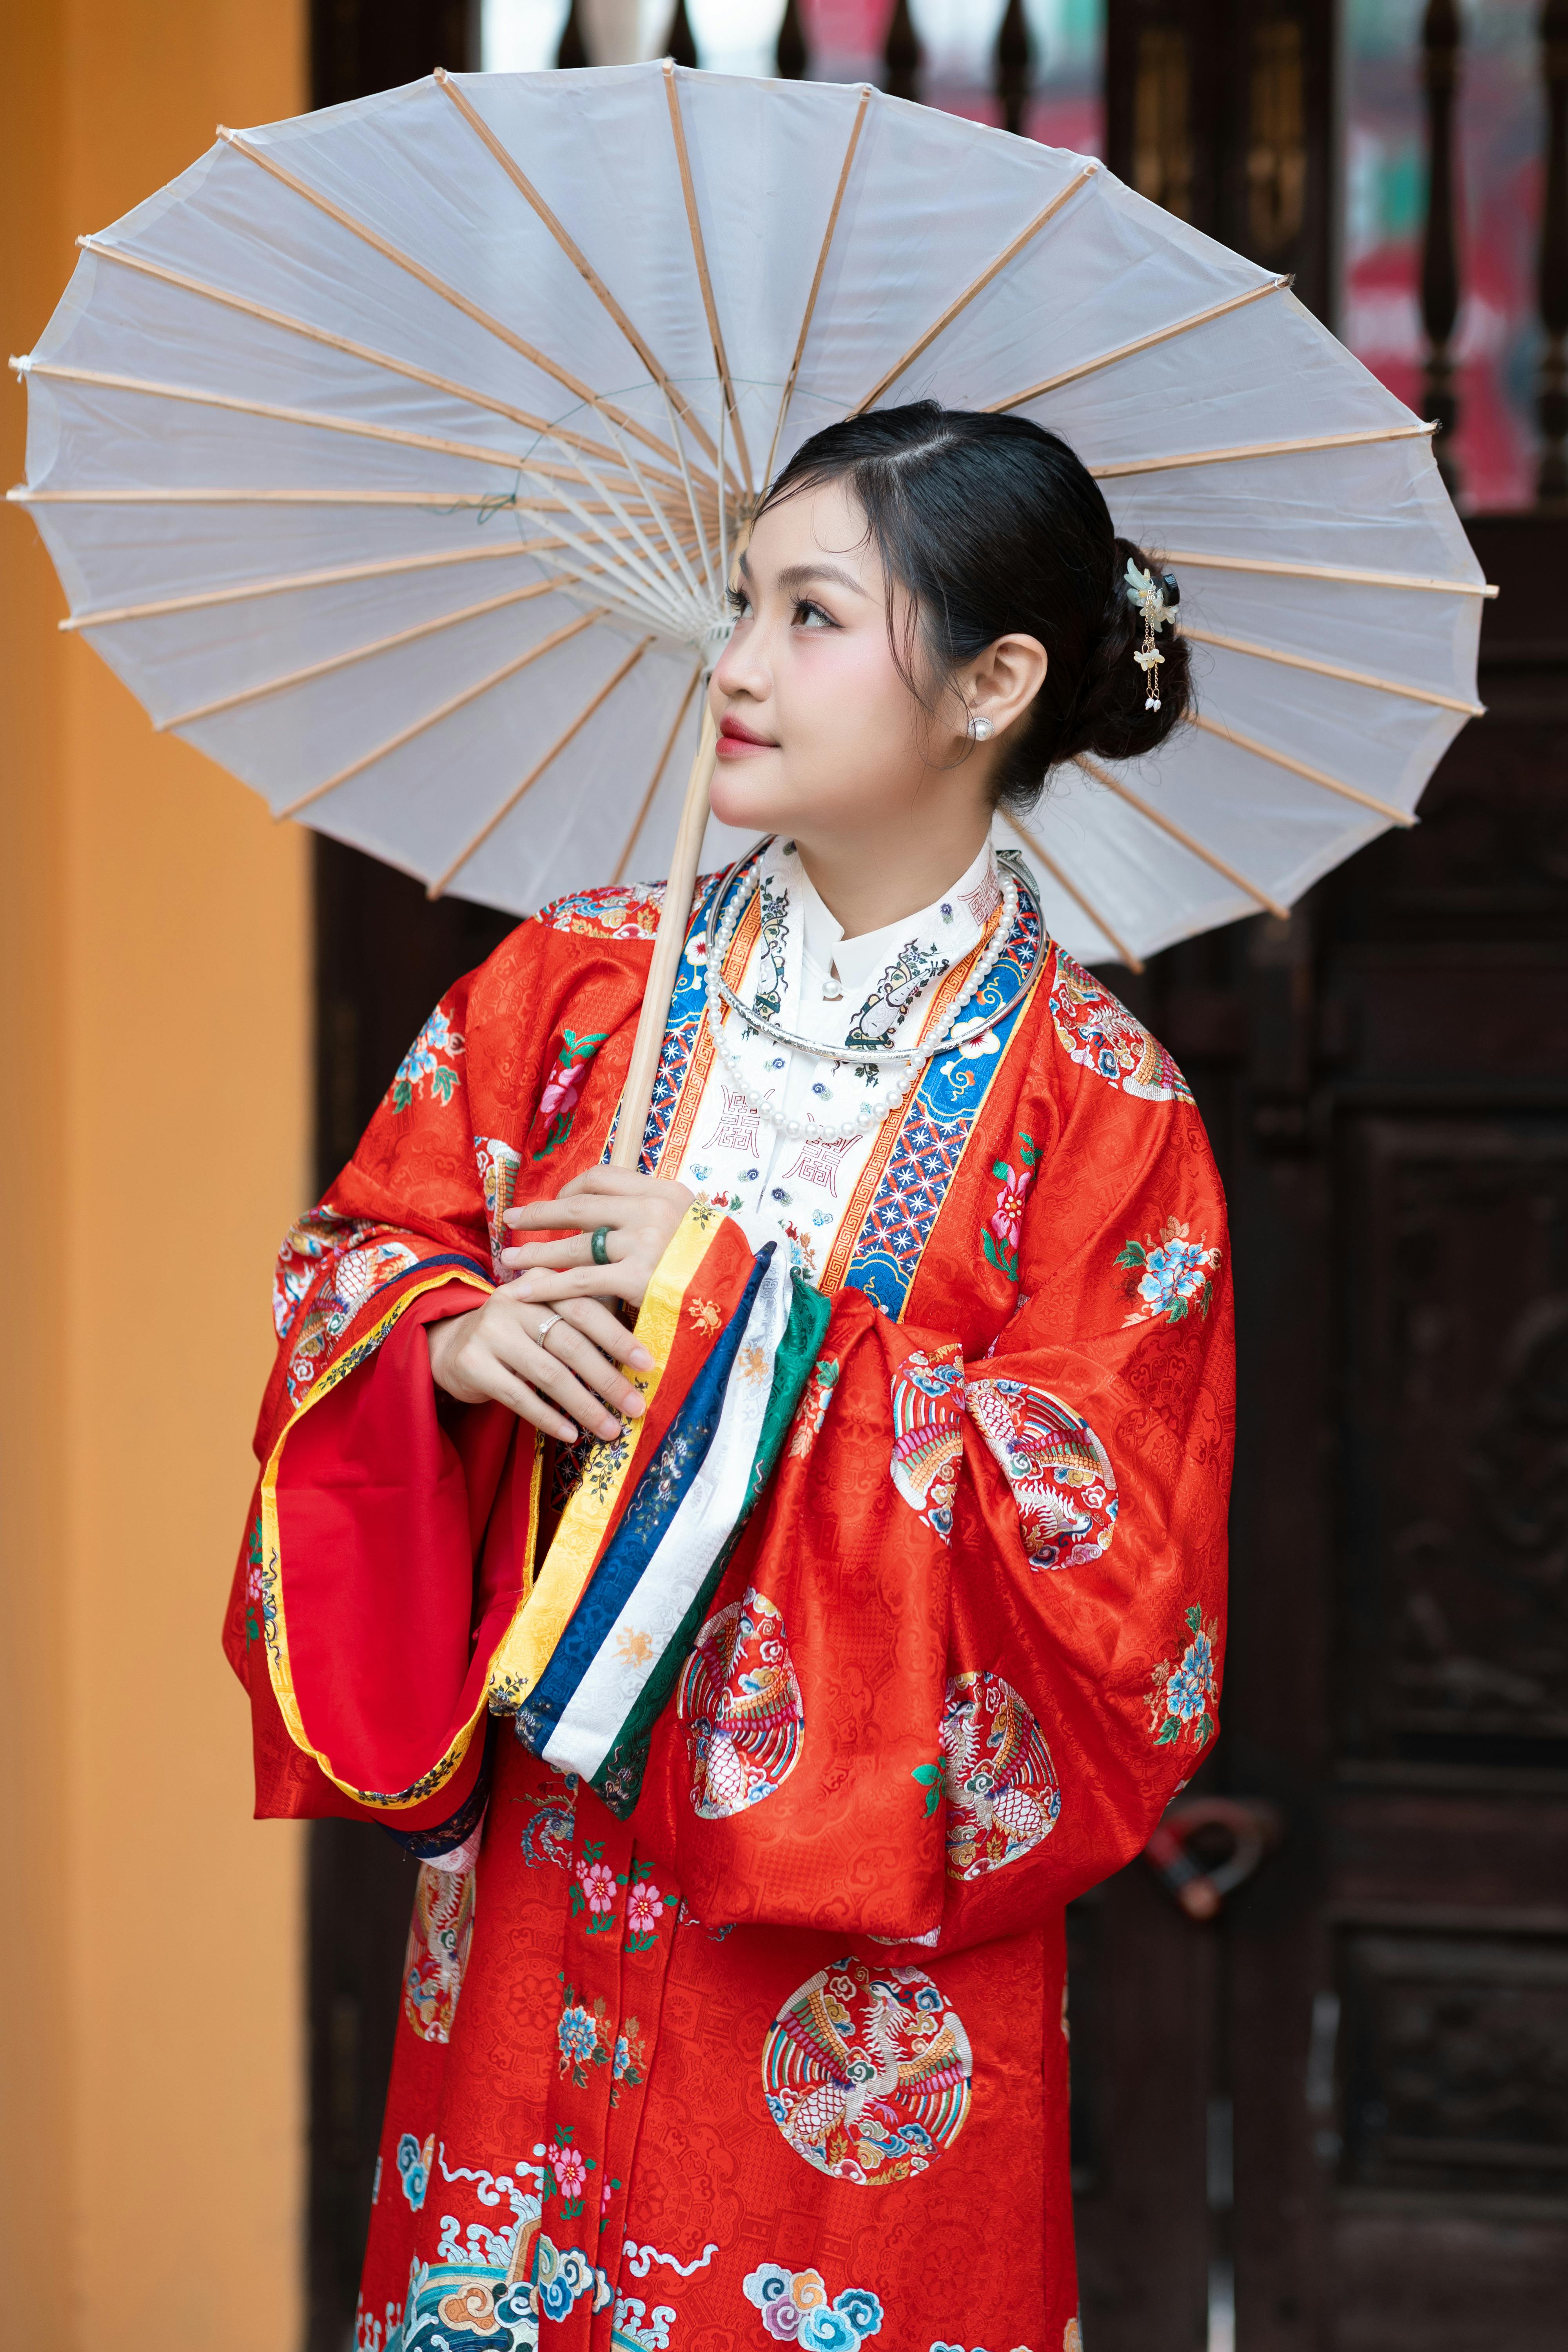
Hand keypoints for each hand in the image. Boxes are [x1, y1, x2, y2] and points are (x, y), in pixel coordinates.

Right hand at [426, 1285, 652, 1445]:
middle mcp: (514, 1303)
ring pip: (548, 1373)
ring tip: (610, 1428)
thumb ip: (580, 1320)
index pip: (585, 1308)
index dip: (618, 1337)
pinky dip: (548, 1417)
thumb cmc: (514, 1334)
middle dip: (608, 1379)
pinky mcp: (473, 1363)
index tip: (647, 1364)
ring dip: (584, 1405)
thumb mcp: (543, 1315)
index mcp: (539, 1285)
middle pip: (570, 1343)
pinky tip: (571, 1434)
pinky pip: (519, 1396)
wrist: (448, 1344)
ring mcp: (490, 1332)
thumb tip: (635, 1352)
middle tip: (635, 1406)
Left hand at [499, 1168, 694, 1313]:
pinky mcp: (638, 1280)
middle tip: (512, 1219)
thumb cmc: (713, 1266)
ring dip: (536, 1252)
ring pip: (575, 1244)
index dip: (570, 1189)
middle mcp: (653, 1211)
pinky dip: (544, 1286)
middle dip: (540, 1214)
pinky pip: (579, 1281)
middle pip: (580, 1206)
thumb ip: (653, 1214)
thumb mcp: (689, 1225)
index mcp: (664, 1191)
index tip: (555, 1202)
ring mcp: (645, 1244)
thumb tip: (613, 1214)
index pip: (602, 1177)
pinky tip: (520, 1292)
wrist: (747, 1297)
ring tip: (509, 1258)